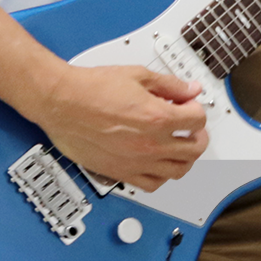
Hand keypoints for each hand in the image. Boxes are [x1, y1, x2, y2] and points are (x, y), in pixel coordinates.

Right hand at [23, 63, 209, 191]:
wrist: (61, 101)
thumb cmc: (90, 88)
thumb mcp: (137, 75)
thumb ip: (169, 84)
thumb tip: (189, 89)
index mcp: (158, 117)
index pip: (197, 119)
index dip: (197, 109)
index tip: (190, 106)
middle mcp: (150, 144)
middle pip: (194, 149)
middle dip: (199, 136)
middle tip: (193, 128)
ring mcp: (136, 162)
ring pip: (178, 171)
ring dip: (185, 159)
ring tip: (181, 147)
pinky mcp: (120, 172)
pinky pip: (152, 185)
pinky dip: (162, 177)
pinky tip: (159, 165)